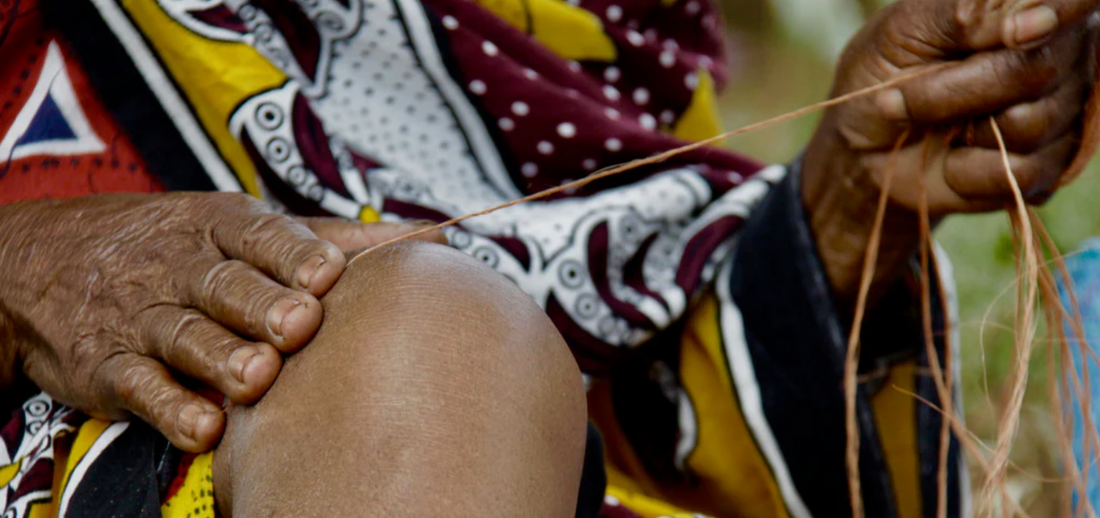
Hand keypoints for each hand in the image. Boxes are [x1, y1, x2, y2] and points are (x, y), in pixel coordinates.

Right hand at [0, 193, 442, 450]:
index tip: (327, 274)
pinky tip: (204, 426)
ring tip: (258, 377)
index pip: (264, 238)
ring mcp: (144, 317)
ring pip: (185, 336)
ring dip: (222, 357)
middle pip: (227, 285)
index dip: (295, 256)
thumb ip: (334, 238)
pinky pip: (141, 388)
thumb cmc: (179, 247)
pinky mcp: (109, 366)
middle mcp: (185, 269)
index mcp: (224, 229)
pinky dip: (171, 407)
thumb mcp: (245, 228)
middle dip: (263, 304)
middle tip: (300, 324)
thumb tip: (430, 235)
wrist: (49, 261)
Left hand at [801, 0, 1098, 307]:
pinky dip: (968, 171)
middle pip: (1038, 72)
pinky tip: (953, 158)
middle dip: (956, 93)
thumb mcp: (909, 28)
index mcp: (1034, 8)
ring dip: (963, 132)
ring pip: (1031, 125)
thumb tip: (1036, 19)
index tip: (1012, 35)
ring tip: (940, 126)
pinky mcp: (1046, 167)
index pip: (1067, 6)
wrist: (864, 139)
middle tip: (904, 98)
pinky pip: (1021, 172)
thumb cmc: (886, 70)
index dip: (1043, 21)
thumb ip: (969, 13)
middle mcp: (1061, 57)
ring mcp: (1059, 115)